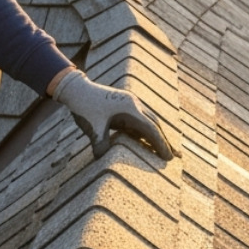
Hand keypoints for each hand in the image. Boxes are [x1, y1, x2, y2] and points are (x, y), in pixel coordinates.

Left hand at [52, 70, 173, 159]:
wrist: (75, 89)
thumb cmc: (84, 106)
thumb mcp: (92, 128)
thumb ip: (100, 144)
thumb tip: (102, 160)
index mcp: (130, 109)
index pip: (151, 129)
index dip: (161, 144)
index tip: (168, 158)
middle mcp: (134, 105)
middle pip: (155, 125)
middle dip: (164, 141)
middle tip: (173, 157)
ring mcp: (130, 104)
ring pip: (149, 121)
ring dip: (156, 135)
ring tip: (163, 151)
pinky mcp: (124, 106)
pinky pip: (139, 120)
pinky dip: (145, 132)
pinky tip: (146, 142)